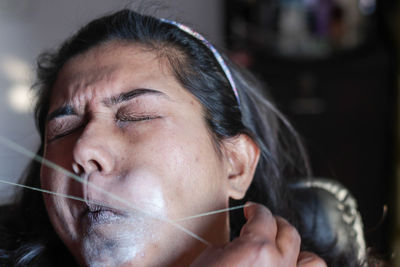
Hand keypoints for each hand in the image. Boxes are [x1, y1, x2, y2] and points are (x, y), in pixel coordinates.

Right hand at [191, 203, 326, 266]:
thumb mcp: (211, 257)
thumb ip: (235, 245)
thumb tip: (244, 242)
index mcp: (257, 250)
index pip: (264, 217)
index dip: (256, 210)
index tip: (252, 210)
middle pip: (289, 232)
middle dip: (275, 223)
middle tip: (263, 223)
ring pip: (311, 261)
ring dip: (297, 251)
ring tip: (282, 249)